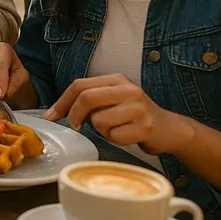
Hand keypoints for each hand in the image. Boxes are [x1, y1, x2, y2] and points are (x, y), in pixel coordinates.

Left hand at [44, 74, 191, 154]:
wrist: (169, 129)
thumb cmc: (133, 116)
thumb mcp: (112, 99)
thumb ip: (89, 100)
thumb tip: (54, 112)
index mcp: (116, 79)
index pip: (79, 85)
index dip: (62, 102)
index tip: (51, 117)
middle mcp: (128, 89)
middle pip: (86, 98)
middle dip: (74, 115)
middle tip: (77, 126)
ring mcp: (138, 107)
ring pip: (99, 121)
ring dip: (101, 131)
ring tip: (115, 129)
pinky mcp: (145, 126)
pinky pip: (114, 136)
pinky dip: (115, 140)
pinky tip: (127, 136)